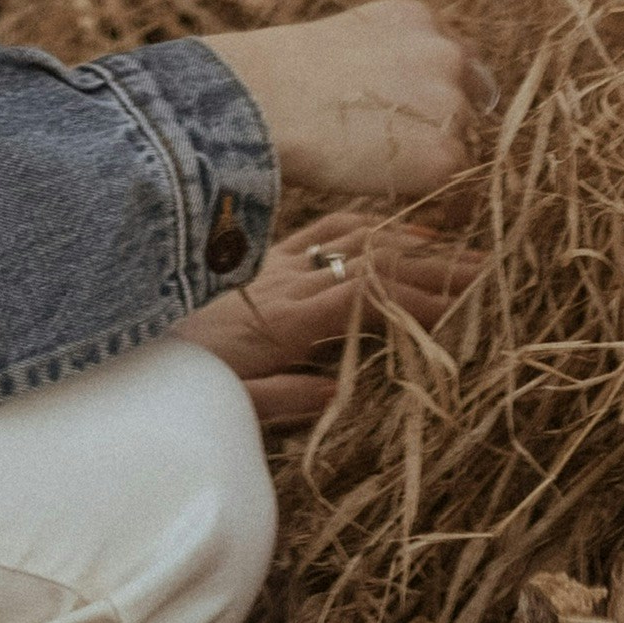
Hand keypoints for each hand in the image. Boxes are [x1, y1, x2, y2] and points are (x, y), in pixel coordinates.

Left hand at [185, 209, 477, 423]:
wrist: (128, 326)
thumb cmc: (180, 373)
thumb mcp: (227, 399)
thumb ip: (280, 397)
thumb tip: (340, 392)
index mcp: (283, 320)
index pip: (366, 299)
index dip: (420, 299)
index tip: (468, 305)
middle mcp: (287, 281)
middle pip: (377, 264)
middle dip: (438, 268)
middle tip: (494, 272)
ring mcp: (280, 261)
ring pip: (360, 239)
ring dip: (417, 243)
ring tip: (469, 250)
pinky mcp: (269, 253)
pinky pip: (329, 227)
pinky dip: (373, 223)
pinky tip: (407, 227)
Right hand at [201, 0, 494, 207]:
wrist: (255, 104)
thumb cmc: (269, 79)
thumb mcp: (337, 42)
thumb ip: (377, 59)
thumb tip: (382, 97)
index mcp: (415, 16)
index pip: (450, 60)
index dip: (432, 94)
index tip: (411, 120)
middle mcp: (443, 52)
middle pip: (468, 101)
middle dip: (443, 128)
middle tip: (405, 158)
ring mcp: (449, 104)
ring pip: (463, 145)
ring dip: (439, 164)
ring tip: (402, 187)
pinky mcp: (445, 156)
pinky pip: (464, 192)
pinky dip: (447, 207)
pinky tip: (420, 215)